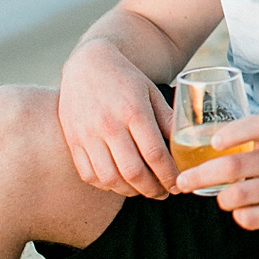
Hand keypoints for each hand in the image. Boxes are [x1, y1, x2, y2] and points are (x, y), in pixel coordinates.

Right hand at [57, 40, 178, 199]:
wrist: (87, 65)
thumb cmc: (126, 79)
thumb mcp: (152, 92)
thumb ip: (167, 119)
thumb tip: (186, 146)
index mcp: (134, 111)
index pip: (155, 154)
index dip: (169, 175)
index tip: (179, 184)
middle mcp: (108, 125)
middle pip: (133, 172)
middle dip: (153, 189)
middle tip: (165, 193)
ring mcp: (87, 135)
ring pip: (110, 178)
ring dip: (131, 191)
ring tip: (145, 191)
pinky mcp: (72, 141)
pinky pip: (89, 174)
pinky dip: (106, 185)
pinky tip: (121, 184)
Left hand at [176, 115, 258, 231]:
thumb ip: (252, 143)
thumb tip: (206, 152)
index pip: (258, 125)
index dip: (232, 133)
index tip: (214, 142)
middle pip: (234, 166)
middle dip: (200, 175)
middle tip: (183, 181)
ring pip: (237, 195)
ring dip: (221, 199)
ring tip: (222, 197)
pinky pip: (249, 218)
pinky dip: (239, 215)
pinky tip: (243, 211)